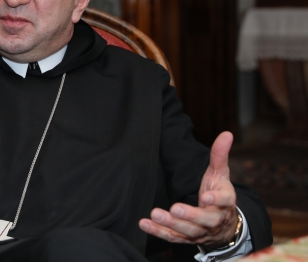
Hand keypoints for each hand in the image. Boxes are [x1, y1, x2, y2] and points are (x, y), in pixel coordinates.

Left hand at [139, 131, 239, 248]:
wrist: (222, 225)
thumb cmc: (218, 193)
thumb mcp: (220, 174)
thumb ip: (219, 155)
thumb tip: (227, 133)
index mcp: (225, 202)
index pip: (224, 201)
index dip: (216, 200)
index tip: (206, 196)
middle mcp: (214, 219)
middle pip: (204, 220)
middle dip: (190, 215)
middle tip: (175, 208)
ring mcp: (200, 231)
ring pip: (187, 231)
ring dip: (171, 224)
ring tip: (155, 214)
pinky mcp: (186, 238)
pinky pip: (172, 237)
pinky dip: (158, 232)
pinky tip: (144, 224)